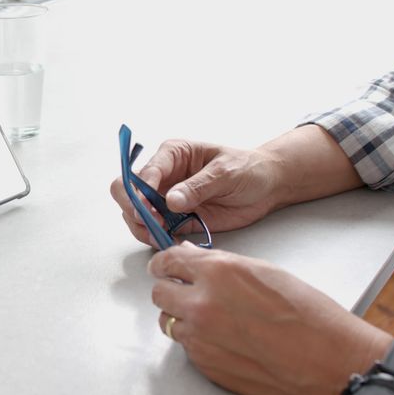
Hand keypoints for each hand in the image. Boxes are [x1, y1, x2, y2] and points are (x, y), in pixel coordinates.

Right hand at [109, 139, 284, 246]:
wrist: (267, 186)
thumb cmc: (247, 168)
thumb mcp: (225, 172)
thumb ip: (198, 186)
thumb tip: (171, 200)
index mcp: (172, 155)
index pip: (143, 172)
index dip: (140, 191)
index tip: (147, 209)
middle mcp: (163, 176)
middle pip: (127, 191)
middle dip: (133, 209)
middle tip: (150, 223)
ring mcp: (166, 199)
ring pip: (135, 214)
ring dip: (143, 227)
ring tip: (161, 235)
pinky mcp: (175, 219)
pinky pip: (155, 230)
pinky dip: (156, 237)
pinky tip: (169, 240)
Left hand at [150, 243, 391, 394]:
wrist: (328, 363)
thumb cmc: (309, 316)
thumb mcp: (266, 272)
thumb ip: (222, 265)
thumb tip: (194, 259)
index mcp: (217, 273)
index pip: (168, 261)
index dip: (164, 262)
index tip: (164, 265)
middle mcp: (201, 304)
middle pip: (159, 293)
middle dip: (171, 289)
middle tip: (185, 290)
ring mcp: (200, 338)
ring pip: (169, 321)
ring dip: (182, 316)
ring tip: (211, 317)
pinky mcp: (205, 365)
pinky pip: (188, 347)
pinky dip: (198, 340)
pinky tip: (226, 339)